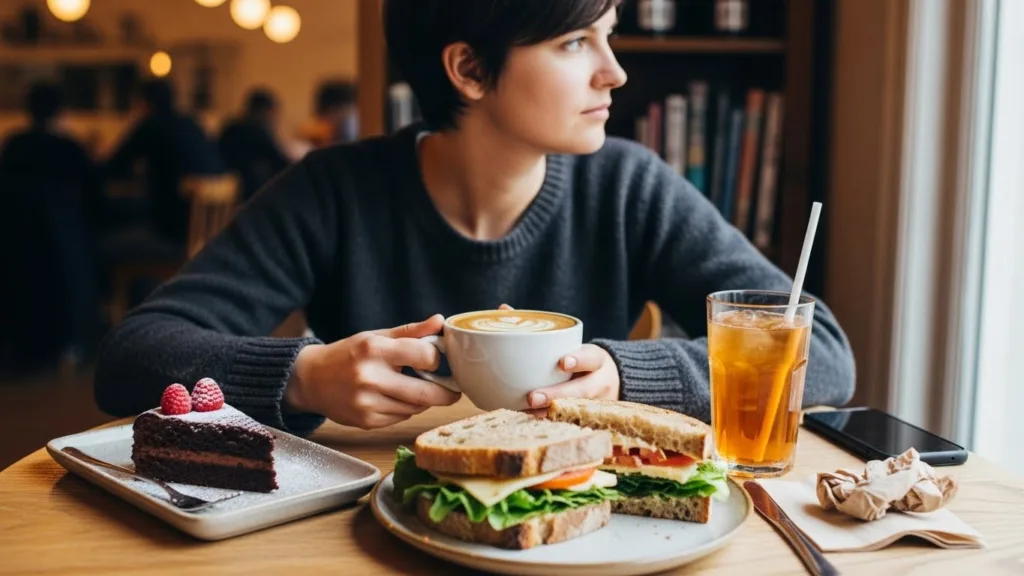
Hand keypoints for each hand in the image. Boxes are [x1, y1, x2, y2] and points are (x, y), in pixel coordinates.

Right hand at [284, 314, 460, 428]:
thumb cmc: (347, 354)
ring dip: (423, 400)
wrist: (310, 380)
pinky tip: (395, 399)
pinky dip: (405, 409)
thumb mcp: (376, 336)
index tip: (434, 359)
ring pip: (415, 407)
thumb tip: (440, 321)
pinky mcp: (366, 422)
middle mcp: (370, 378)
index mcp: (374, 350)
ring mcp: (367, 403)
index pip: (424, 355)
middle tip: (454, 391)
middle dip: (446, 393)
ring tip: (419, 389)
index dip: (435, 358)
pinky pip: (400, 418)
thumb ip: (411, 331)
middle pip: (426, 393)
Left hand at [496, 304, 620, 413]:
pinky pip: (568, 422)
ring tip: (525, 413)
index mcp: (597, 360)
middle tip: (531, 398)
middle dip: (556, 395)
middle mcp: (600, 383)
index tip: (562, 362)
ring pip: (574, 411)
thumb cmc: (581, 359)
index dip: (578, 360)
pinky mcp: (586, 418)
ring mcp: (595, 404)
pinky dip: (549, 423)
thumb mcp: (572, 343)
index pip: (591, 357)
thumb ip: (541, 330)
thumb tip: (503, 309)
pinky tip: (528, 422)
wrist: (611, 382)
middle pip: (582, 391)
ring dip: (548, 413)